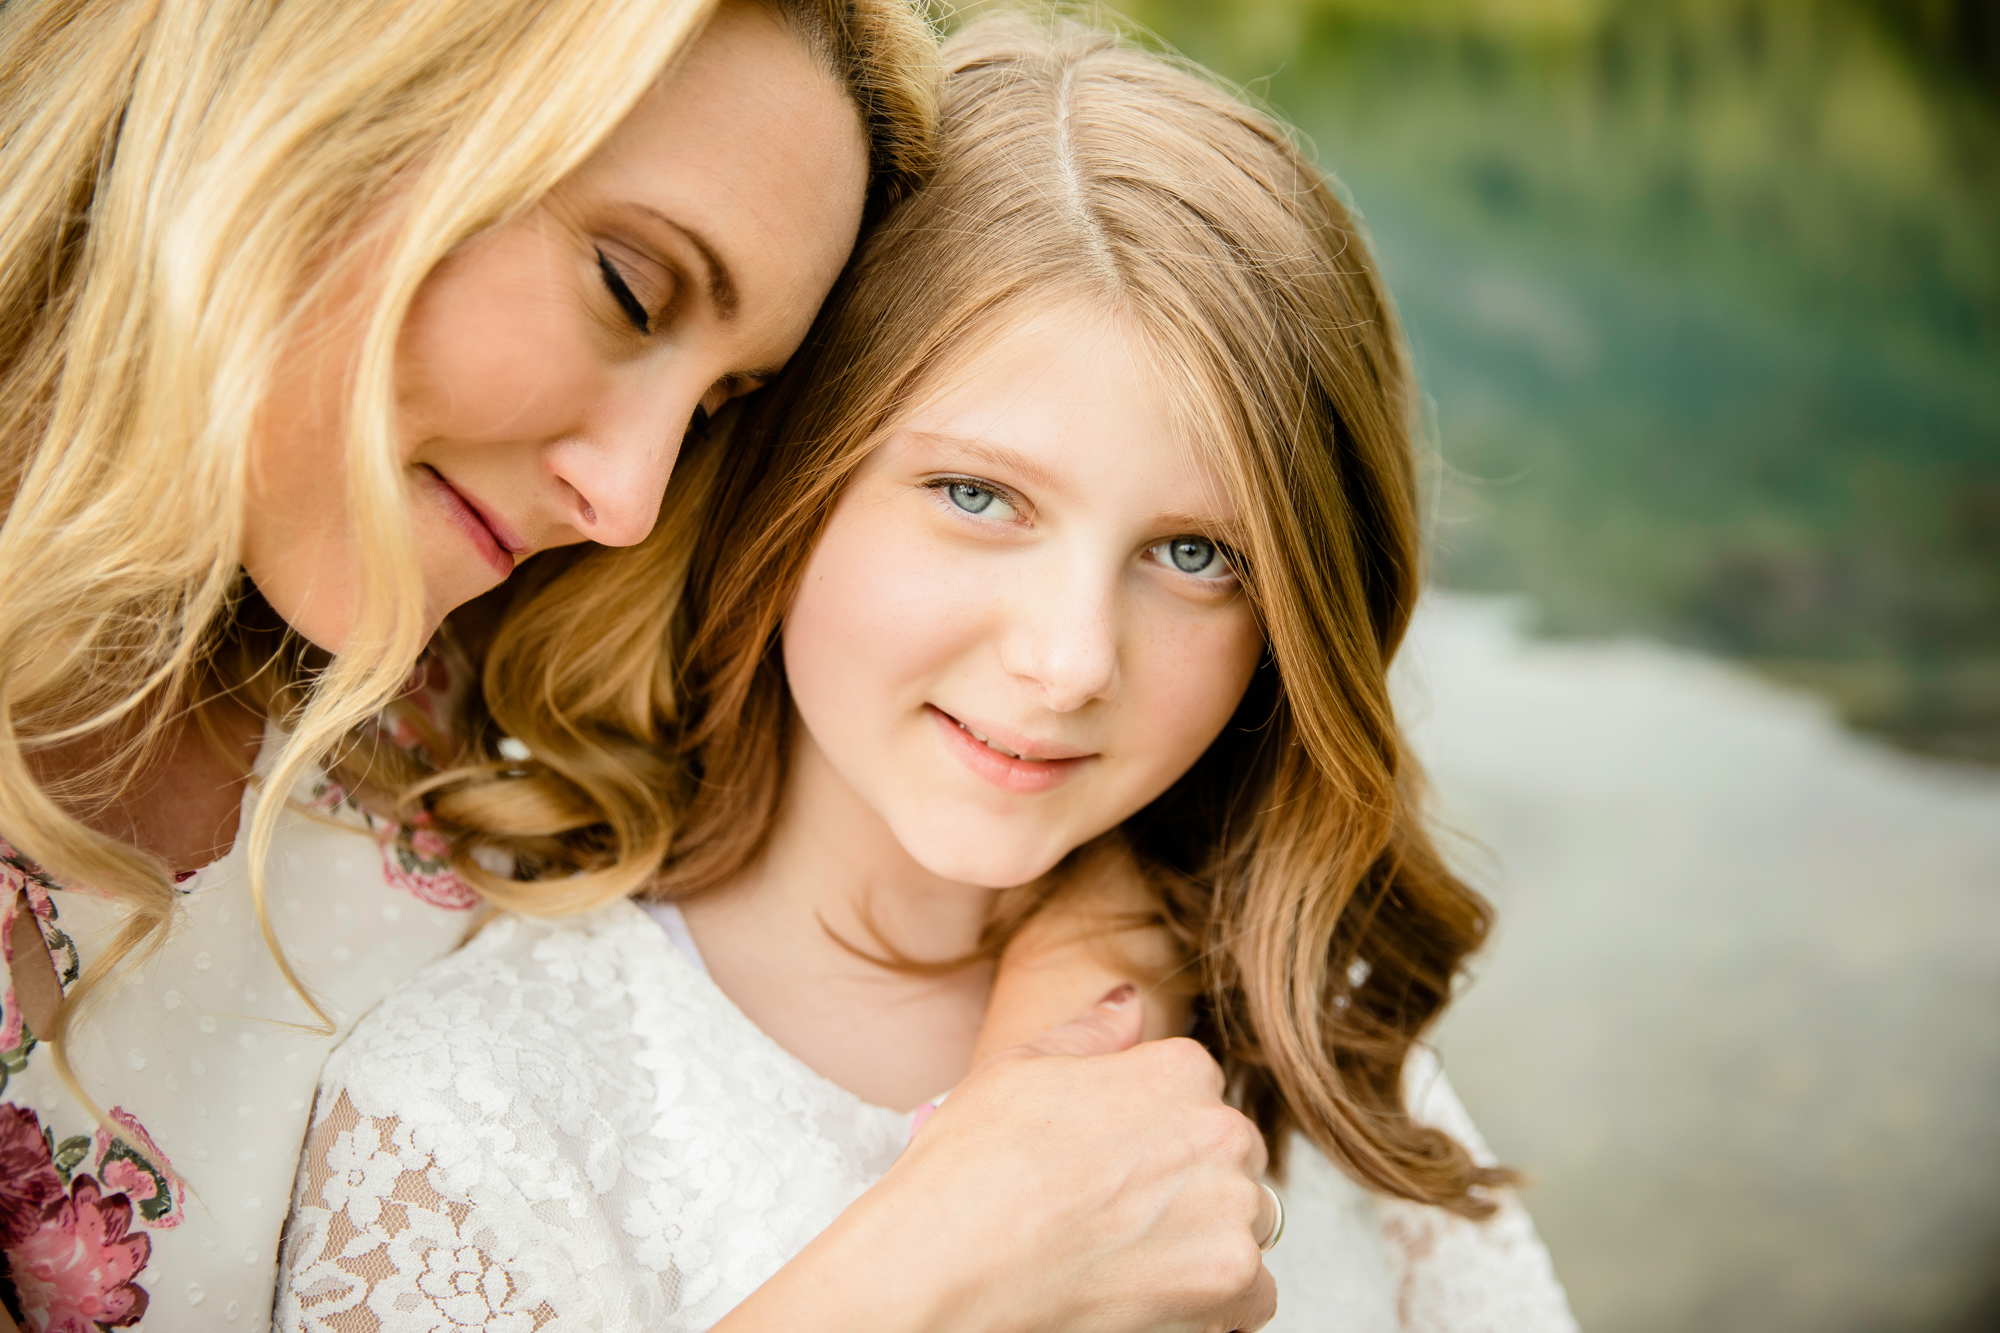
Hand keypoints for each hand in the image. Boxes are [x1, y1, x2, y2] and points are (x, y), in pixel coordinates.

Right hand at [724, 986, 1276, 1332]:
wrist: (948, 1270)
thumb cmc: (972, 1171)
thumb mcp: (1018, 1070)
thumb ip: (1091, 1034)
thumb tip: (1128, 1001)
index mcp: (1178, 1071)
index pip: (1197, 1090)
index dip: (1148, 1127)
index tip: (1109, 1160)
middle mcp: (1220, 1134)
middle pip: (1229, 1155)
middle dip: (1187, 1181)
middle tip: (1112, 1212)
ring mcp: (1232, 1213)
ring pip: (1243, 1223)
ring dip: (1201, 1239)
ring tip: (1122, 1255)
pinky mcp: (1233, 1285)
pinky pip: (1252, 1295)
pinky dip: (1211, 1302)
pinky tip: (1144, 1292)